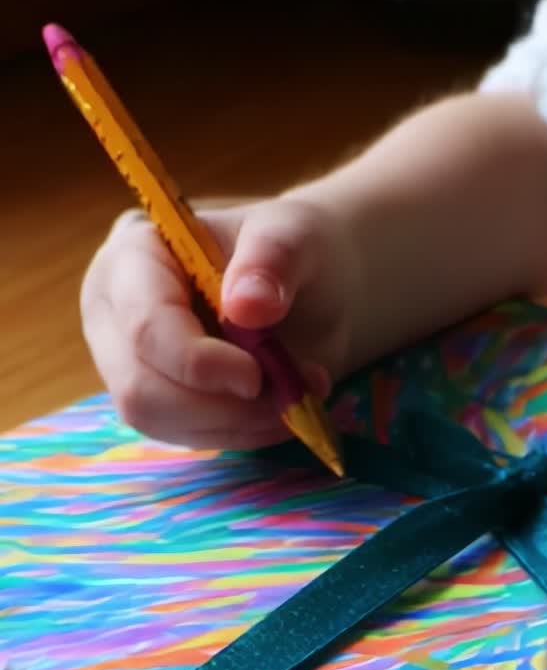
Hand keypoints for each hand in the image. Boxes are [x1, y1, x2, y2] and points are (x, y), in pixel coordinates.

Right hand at [80, 198, 357, 449]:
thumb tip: (247, 306)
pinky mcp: (155, 400)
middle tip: (289, 397)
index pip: (145, 325)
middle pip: (140, 386)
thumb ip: (274, 259)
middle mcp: (114, 313)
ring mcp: (127, 362)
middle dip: (219, 405)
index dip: (197, 362)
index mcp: (132, 258)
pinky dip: (238, 434)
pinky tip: (276, 414)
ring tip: (293, 401)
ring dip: (234, 425)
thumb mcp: (296, 235)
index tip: (256, 377)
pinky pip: (184, 435)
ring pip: (159, 420)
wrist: (308, 284)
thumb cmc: (292, 250)